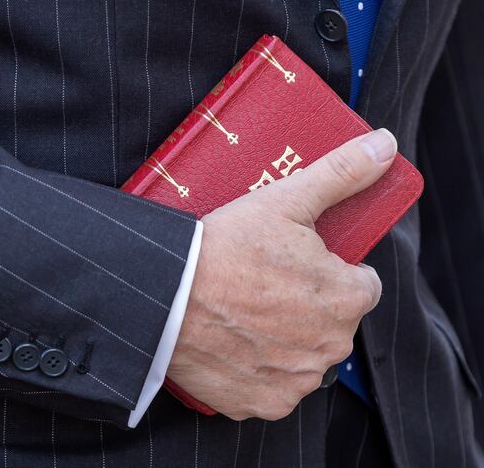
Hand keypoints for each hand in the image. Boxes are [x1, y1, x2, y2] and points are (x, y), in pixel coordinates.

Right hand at [168, 129, 396, 420]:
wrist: (164, 294)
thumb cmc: (224, 248)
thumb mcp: (285, 200)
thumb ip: (341, 174)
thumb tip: (384, 146)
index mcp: (347, 298)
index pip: (362, 284)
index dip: (330, 269)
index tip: (297, 262)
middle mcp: (330, 347)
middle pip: (332, 322)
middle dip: (307, 305)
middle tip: (264, 282)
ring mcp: (295, 380)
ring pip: (303, 355)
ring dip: (284, 339)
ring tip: (244, 311)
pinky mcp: (261, 402)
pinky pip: (271, 386)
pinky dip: (256, 370)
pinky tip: (232, 342)